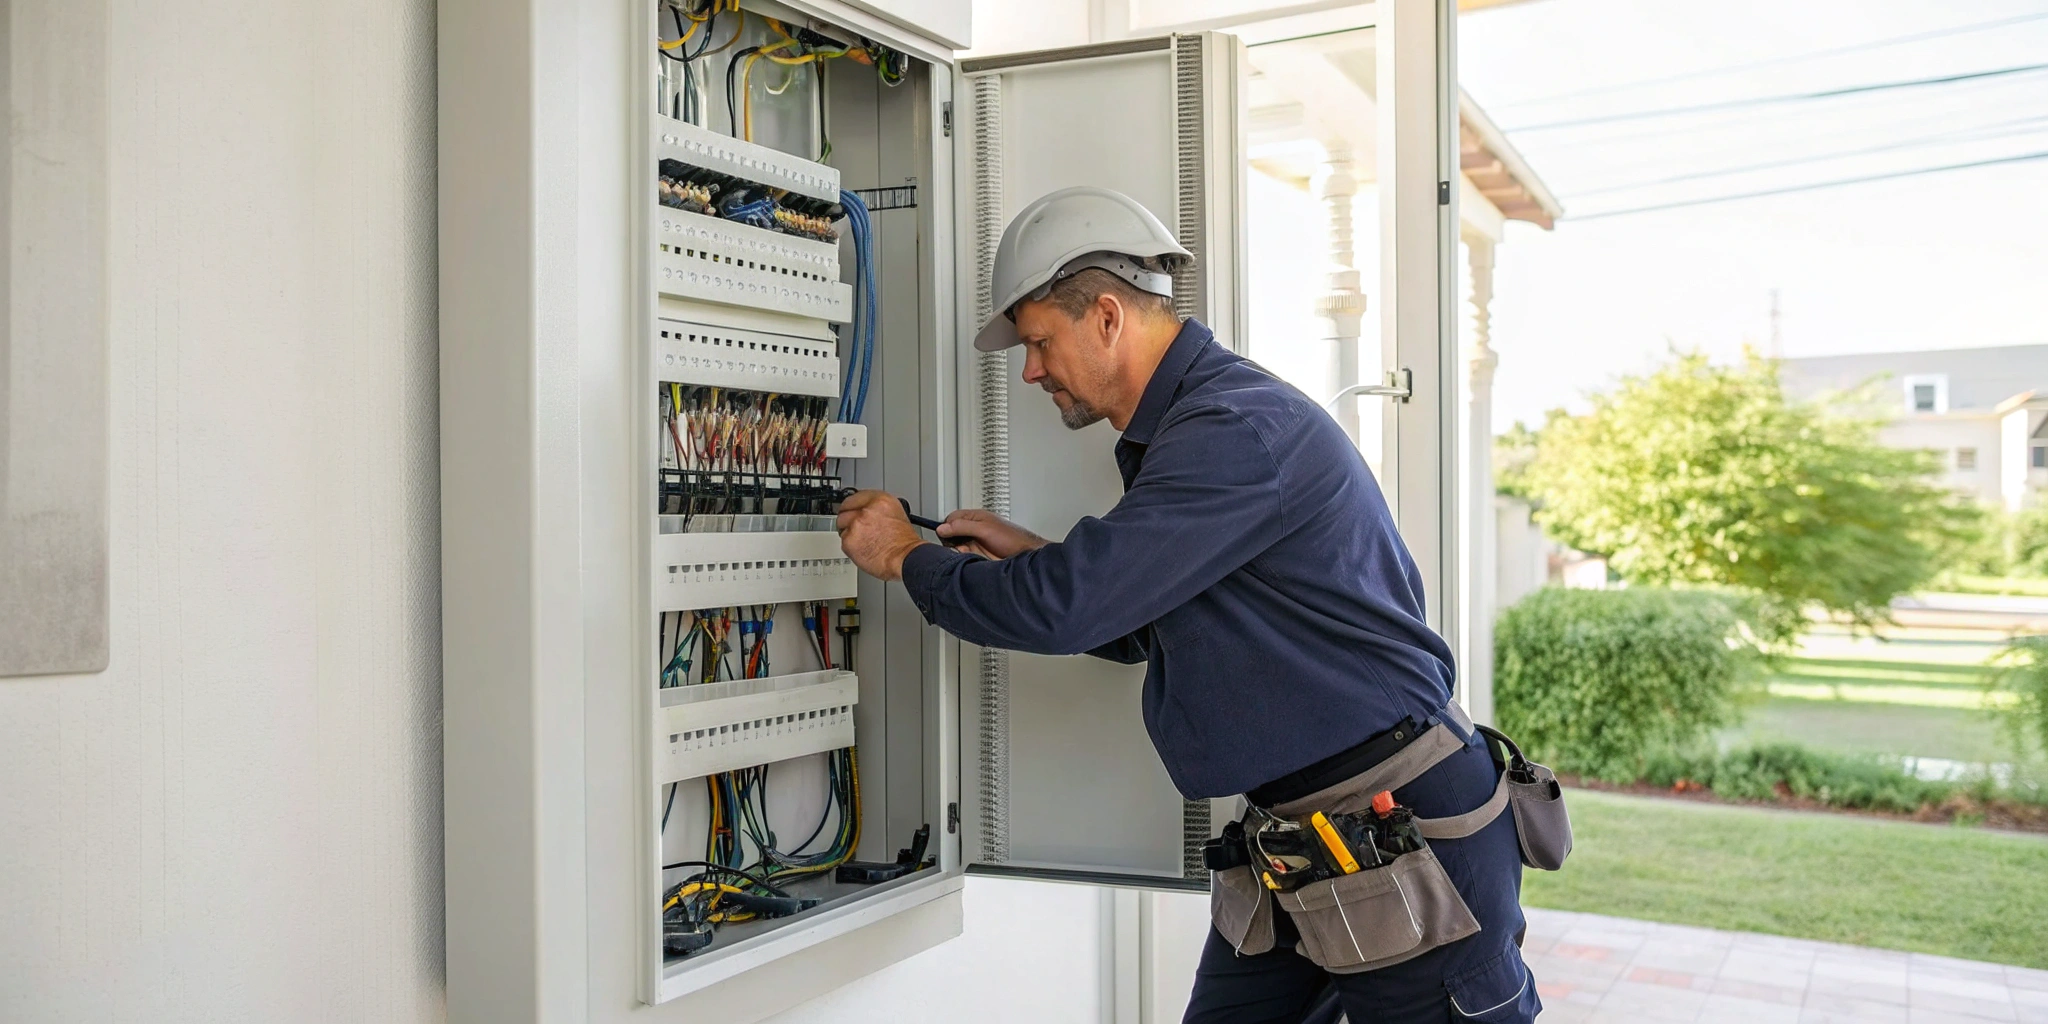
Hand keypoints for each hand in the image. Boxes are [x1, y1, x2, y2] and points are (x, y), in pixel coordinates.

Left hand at [836, 489, 926, 580]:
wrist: (905, 558)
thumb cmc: (903, 542)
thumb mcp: (895, 514)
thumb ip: (876, 509)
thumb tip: (865, 510)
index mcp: (880, 500)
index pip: (855, 497)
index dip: (852, 506)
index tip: (850, 509)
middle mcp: (867, 510)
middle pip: (845, 511)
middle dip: (848, 520)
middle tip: (856, 529)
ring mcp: (856, 524)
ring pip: (842, 527)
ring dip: (849, 534)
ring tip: (864, 541)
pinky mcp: (849, 540)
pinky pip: (843, 542)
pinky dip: (851, 547)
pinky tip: (863, 549)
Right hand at [934, 509, 1048, 559]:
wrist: (1025, 555)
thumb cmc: (1012, 538)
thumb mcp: (984, 529)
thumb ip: (962, 526)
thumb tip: (942, 528)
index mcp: (975, 517)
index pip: (952, 519)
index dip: (947, 527)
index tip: (947, 536)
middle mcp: (975, 529)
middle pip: (952, 533)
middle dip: (952, 541)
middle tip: (959, 546)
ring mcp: (976, 542)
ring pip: (957, 546)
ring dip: (959, 551)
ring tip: (967, 553)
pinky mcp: (978, 554)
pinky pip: (964, 556)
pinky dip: (964, 559)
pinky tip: (972, 559)